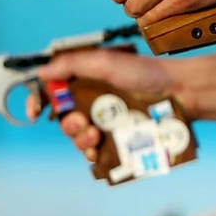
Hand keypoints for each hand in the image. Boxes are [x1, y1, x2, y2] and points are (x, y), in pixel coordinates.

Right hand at [36, 48, 177, 159]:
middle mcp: (93, 103)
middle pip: (64, 120)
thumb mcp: (105, 62)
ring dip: (79, 139)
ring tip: (94, 133)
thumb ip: (72, 65)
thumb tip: (41, 72)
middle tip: (81, 121)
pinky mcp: (119, 140)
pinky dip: (92, 153)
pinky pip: (97, 153)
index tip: (36, 112)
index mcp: (86, 81)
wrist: (179, 93)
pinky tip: (97, 150)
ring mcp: (106, 124)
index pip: (53, 93)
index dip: (40, 102)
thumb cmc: (146, 73)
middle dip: (67, 123)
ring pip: (79, 139)